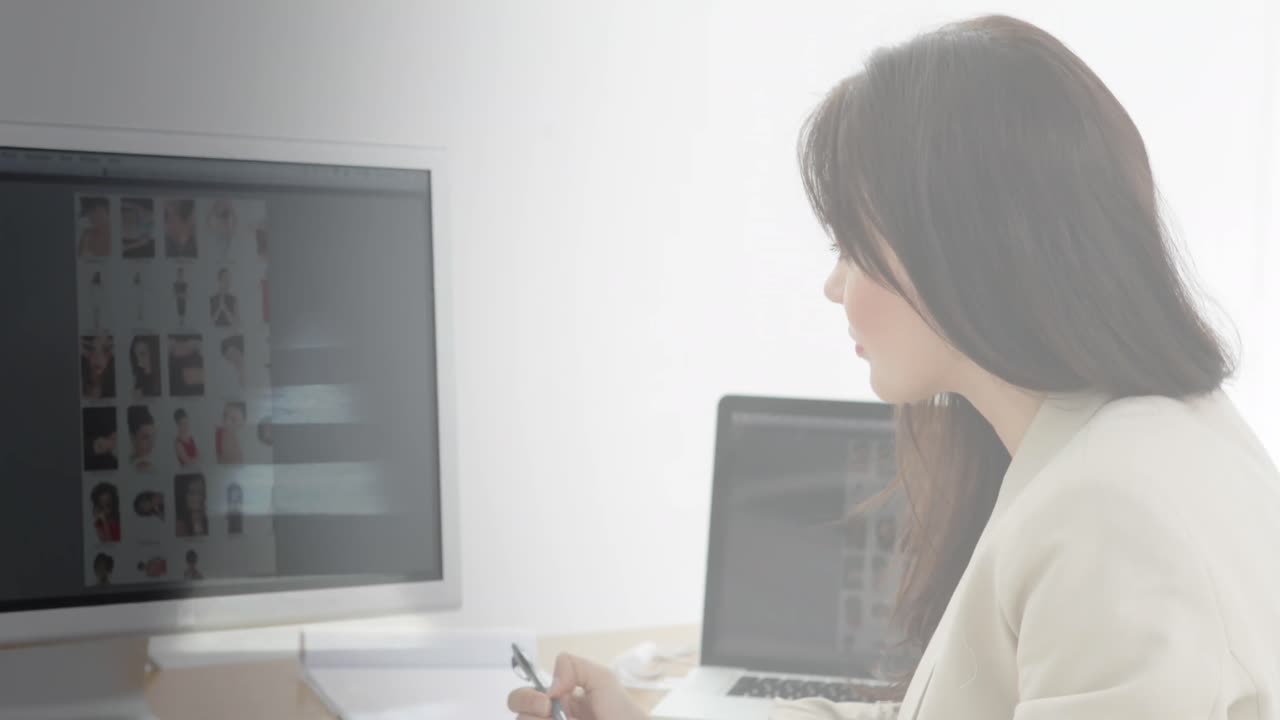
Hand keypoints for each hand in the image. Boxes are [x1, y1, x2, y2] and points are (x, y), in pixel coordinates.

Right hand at [508, 652, 648, 719]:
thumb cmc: (623, 713)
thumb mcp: (602, 679)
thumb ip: (574, 666)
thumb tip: (549, 688)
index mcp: (558, 704)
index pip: (523, 699)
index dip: (525, 698)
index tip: (546, 701)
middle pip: (519, 717)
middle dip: (526, 708)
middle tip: (548, 711)